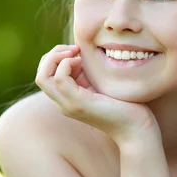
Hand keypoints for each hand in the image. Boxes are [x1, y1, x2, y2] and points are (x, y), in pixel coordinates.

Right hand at [35, 44, 159, 146]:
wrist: (135, 128)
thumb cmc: (125, 105)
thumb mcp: (101, 83)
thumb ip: (87, 72)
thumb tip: (78, 53)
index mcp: (68, 98)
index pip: (46, 74)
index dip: (57, 57)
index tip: (77, 50)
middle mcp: (64, 103)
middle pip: (41, 75)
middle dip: (52, 55)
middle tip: (73, 48)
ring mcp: (69, 105)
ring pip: (43, 77)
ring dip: (57, 57)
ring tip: (76, 53)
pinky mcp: (78, 104)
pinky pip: (60, 78)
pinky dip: (67, 64)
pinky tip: (82, 62)